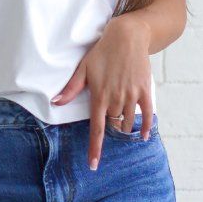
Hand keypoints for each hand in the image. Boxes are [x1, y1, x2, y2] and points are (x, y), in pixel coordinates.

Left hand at [50, 13, 154, 169]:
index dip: (95, 148)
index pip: (96, 129)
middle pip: (113, 124)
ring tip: (121, 127)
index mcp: (100, 96)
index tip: (93, 164)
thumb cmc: (103, 52)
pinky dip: (145, 127)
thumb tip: (56, 102)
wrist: (128, 36)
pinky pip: (146, 114)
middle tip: (107, 119)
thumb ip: (71, 88)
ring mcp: (132, 95)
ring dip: (124, 127)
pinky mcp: (145, 90)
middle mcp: (117, 99)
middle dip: (110, 126)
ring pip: (128, 121)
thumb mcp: (84, 68)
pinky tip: (142, 136)